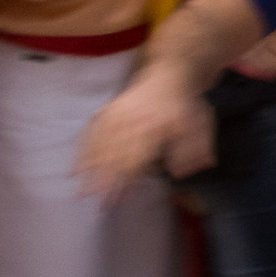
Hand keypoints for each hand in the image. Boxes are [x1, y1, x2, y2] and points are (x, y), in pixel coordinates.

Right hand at [76, 71, 212, 200]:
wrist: (170, 73)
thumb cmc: (185, 105)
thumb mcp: (200, 126)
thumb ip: (194, 150)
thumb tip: (181, 174)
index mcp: (154, 126)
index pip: (136, 160)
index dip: (126, 181)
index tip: (120, 200)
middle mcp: (131, 121)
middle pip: (113, 156)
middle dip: (102, 181)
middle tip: (93, 202)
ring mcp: (116, 114)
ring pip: (98, 146)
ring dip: (88, 170)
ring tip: (81, 192)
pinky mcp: (108, 110)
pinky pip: (90, 132)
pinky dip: (82, 151)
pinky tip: (75, 168)